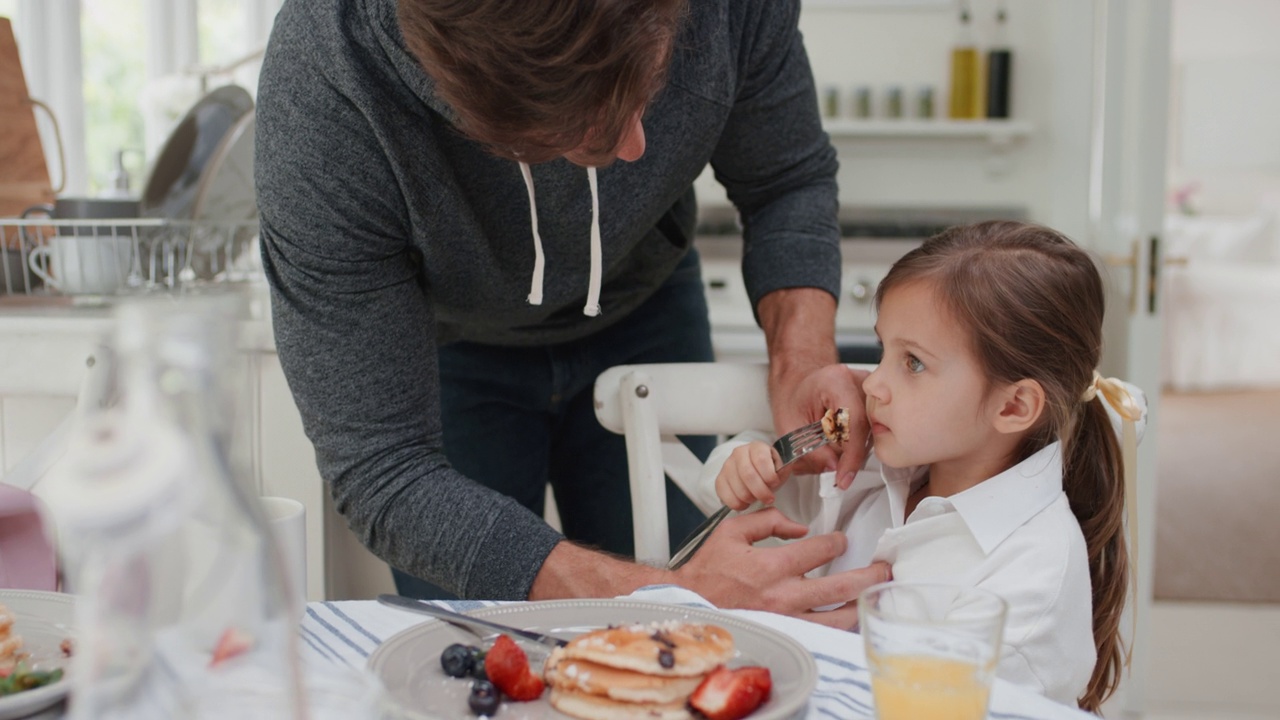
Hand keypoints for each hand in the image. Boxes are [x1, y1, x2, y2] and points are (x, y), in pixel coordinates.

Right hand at [673, 508, 890, 628]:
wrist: (689, 603)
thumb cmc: (708, 569)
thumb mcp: (732, 530)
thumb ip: (768, 520)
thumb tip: (799, 526)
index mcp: (771, 565)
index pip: (819, 550)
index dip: (836, 542)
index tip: (840, 541)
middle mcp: (783, 595)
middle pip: (840, 587)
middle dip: (868, 576)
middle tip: (885, 570)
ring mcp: (786, 619)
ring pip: (836, 618)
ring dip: (862, 606)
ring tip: (878, 596)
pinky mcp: (784, 634)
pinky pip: (821, 634)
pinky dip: (840, 628)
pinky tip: (852, 619)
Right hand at [716, 442, 789, 509]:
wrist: (756, 474)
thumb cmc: (769, 471)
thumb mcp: (780, 467)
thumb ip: (782, 468)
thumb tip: (778, 473)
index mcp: (756, 447)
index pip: (760, 459)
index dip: (769, 475)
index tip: (775, 483)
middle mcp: (738, 453)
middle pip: (748, 475)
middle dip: (761, 491)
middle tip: (768, 498)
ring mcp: (727, 466)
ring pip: (738, 488)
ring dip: (750, 499)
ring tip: (757, 499)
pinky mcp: (719, 480)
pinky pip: (726, 496)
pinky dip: (738, 504)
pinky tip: (746, 503)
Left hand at [771, 363, 870, 488]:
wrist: (798, 385)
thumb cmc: (793, 399)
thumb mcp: (789, 426)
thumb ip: (810, 449)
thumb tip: (833, 466)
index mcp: (836, 381)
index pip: (854, 422)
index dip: (851, 454)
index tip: (844, 476)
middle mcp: (859, 382)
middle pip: (867, 429)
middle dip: (849, 453)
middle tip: (828, 460)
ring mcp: (870, 391)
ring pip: (872, 432)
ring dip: (852, 448)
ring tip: (827, 443)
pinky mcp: (875, 401)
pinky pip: (873, 429)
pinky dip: (856, 442)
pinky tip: (838, 438)